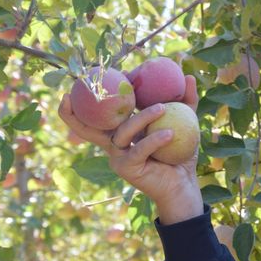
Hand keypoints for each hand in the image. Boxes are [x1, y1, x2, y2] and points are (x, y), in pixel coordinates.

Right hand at [57, 75, 203, 223]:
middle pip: (86, 128)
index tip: (87, 78)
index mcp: (122, 131)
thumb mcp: (185, 123)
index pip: (98, 114)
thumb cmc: (181, 154)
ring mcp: (117, 156)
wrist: (184, 185)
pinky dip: (154, 140)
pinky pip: (139, 149)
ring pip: (122, 132)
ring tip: (163, 108)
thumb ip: (186, 101)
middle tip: (74, 92)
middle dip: (73, 112)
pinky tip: (170, 134)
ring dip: (142, 117)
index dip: (87, 99)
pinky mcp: (127, 168)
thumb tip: (187, 76)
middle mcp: (114, 143)